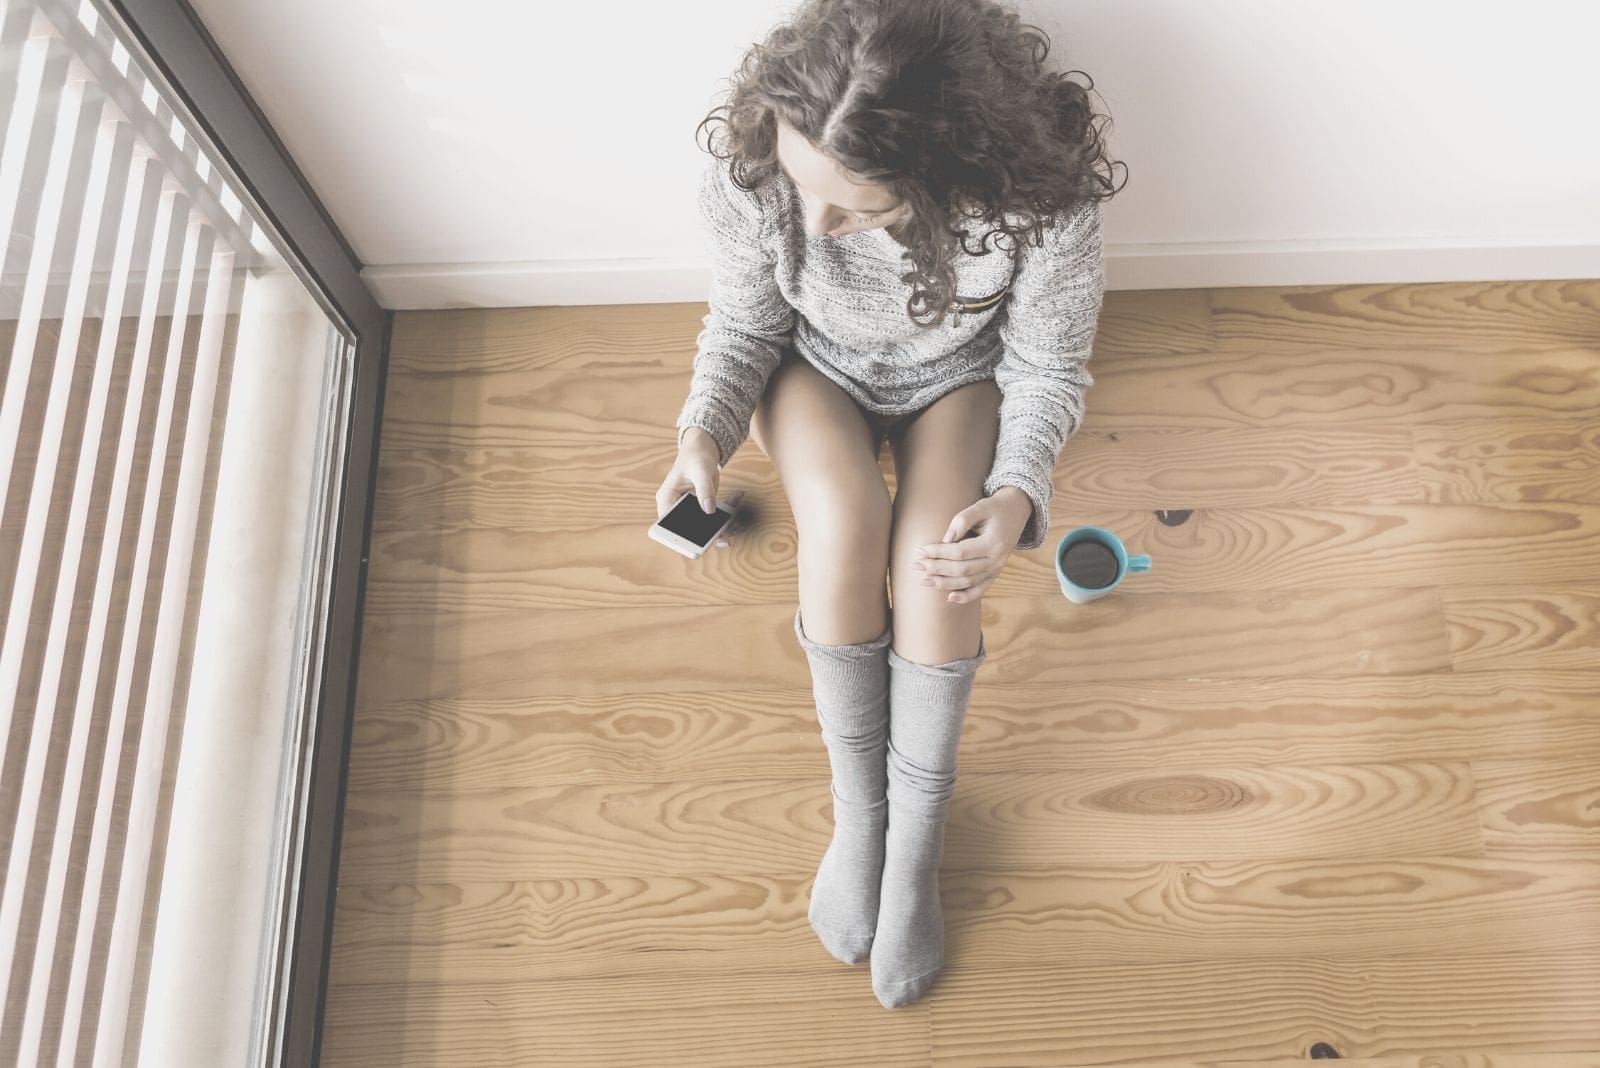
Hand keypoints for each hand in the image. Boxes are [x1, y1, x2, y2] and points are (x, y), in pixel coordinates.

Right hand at [655, 428, 745, 549]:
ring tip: (737, 513)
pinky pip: (717, 517)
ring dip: (724, 524)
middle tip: (728, 533)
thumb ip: (704, 489)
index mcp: (667, 501)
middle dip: (711, 534)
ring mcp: (691, 510)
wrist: (702, 448)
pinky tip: (738, 495)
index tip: (698, 544)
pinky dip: (730, 510)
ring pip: (706, 528)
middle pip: (690, 532)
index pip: (669, 527)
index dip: (681, 540)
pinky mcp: (704, 509)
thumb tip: (709, 510)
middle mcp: (677, 509)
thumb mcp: (700, 470)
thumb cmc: (695, 455)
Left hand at [913, 487, 1031, 603]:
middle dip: (936, 568)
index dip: (939, 552)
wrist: (1016, 512)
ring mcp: (996, 569)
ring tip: (924, 581)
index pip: (961, 552)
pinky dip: (966, 596)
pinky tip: (950, 598)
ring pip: (968, 582)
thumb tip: (946, 539)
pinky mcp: (994, 573)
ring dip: (945, 584)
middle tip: (915, 565)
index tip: (920, 550)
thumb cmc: (995, 508)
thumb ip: (962, 520)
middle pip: (962, 569)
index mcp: (993, 543)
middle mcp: (996, 559)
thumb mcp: (981, 506)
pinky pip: (980, 589)